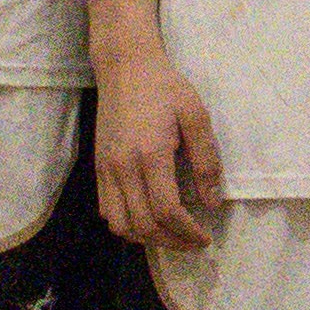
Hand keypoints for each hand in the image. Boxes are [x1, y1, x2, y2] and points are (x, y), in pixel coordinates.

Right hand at [98, 59, 226, 252]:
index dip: (188, 233)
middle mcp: (123, 167)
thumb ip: (206, 161)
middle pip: (143, 225)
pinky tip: (146, 220)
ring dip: (146, 238)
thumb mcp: (196, 116)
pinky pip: (106, 209)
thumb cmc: (165, 87)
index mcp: (150, 155)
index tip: (205, 238)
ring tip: (171, 236)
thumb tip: (211, 202)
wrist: (125, 66)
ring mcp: (106, 169)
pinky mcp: (98, 167)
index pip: (167, 211)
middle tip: (192, 243)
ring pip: (120, 224)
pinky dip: (126, 224)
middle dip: (171, 242)